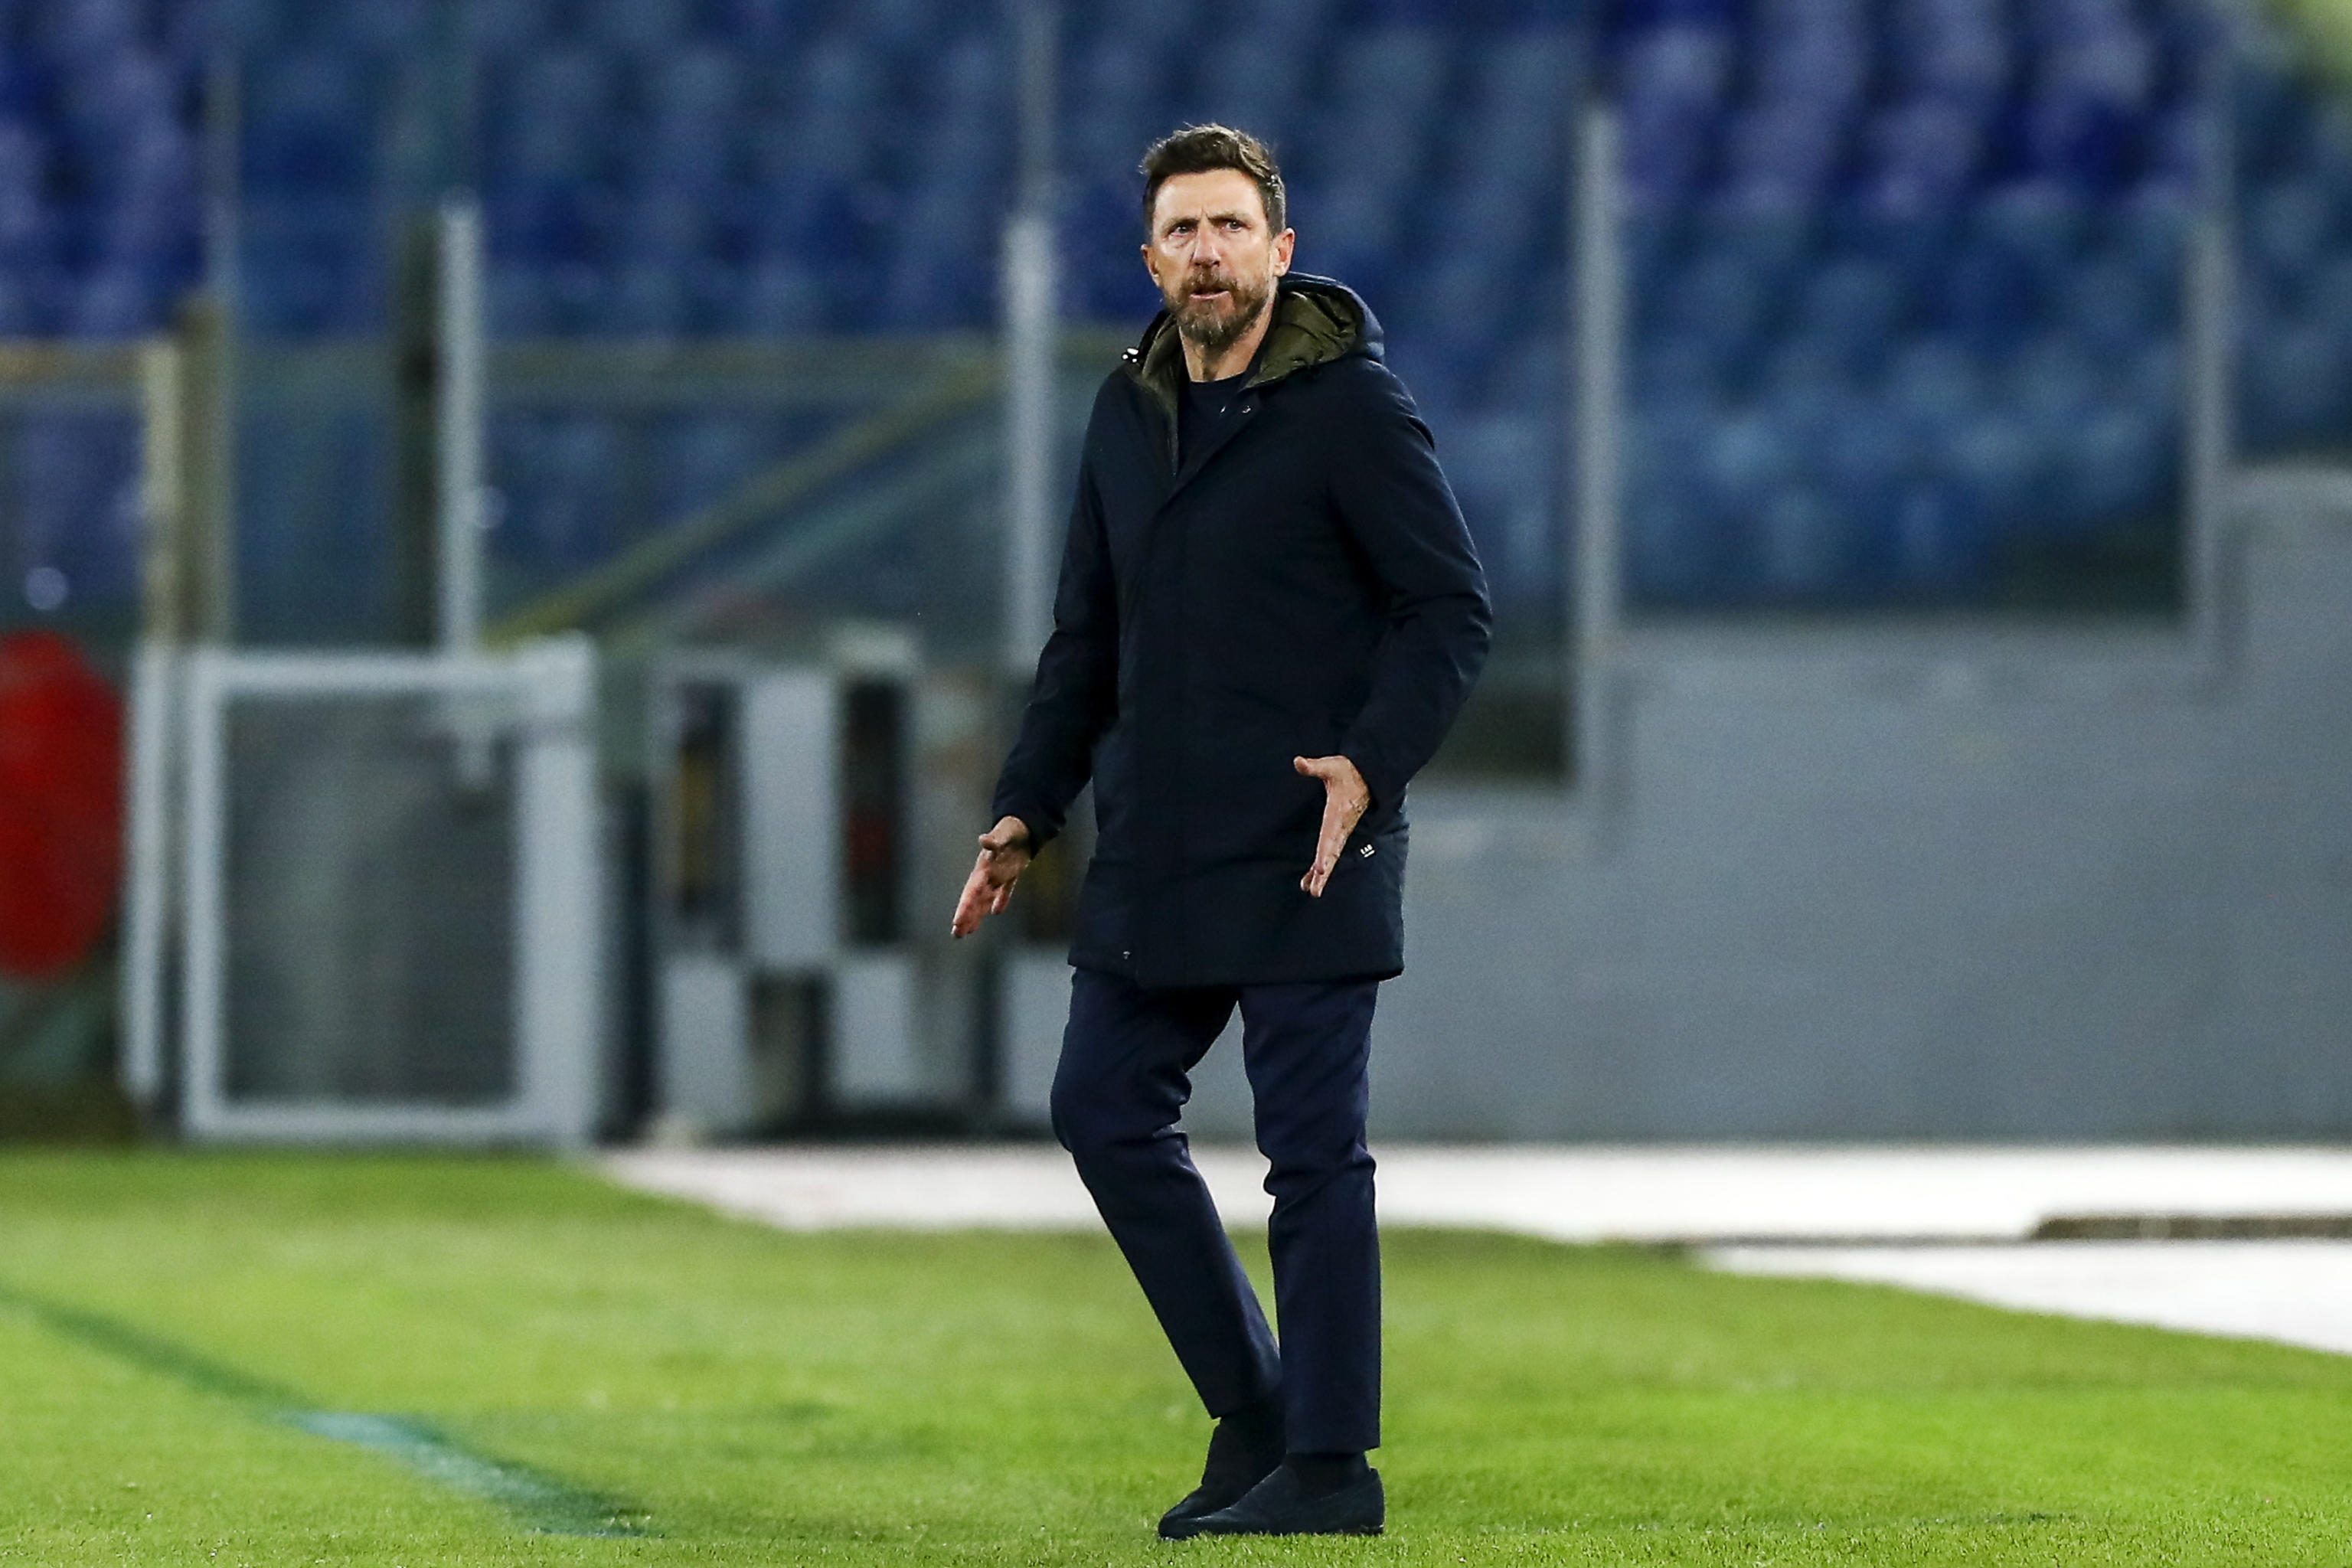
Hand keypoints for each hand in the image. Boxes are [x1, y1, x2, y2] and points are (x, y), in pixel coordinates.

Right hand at [950, 816, 1034, 937]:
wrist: (1024, 824)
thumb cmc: (1012, 829)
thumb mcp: (1003, 834)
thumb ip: (993, 840)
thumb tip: (982, 839)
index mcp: (984, 869)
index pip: (971, 892)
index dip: (964, 907)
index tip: (957, 922)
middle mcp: (988, 874)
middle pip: (974, 900)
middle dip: (966, 917)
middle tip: (956, 935)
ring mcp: (999, 874)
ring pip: (985, 899)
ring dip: (977, 914)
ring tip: (967, 931)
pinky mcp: (1011, 873)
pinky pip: (1004, 890)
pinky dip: (1001, 900)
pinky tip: (996, 912)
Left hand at [1294, 754, 1369, 897]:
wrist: (1367, 775)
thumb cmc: (1348, 771)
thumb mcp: (1331, 766)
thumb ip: (1314, 766)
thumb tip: (1298, 762)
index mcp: (1338, 813)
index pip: (1330, 836)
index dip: (1326, 852)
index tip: (1322, 867)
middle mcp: (1341, 826)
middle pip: (1332, 853)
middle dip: (1324, 872)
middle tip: (1314, 890)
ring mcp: (1342, 831)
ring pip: (1332, 856)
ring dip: (1322, 874)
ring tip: (1311, 890)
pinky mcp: (1340, 832)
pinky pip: (1331, 852)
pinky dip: (1323, 866)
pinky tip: (1313, 878)